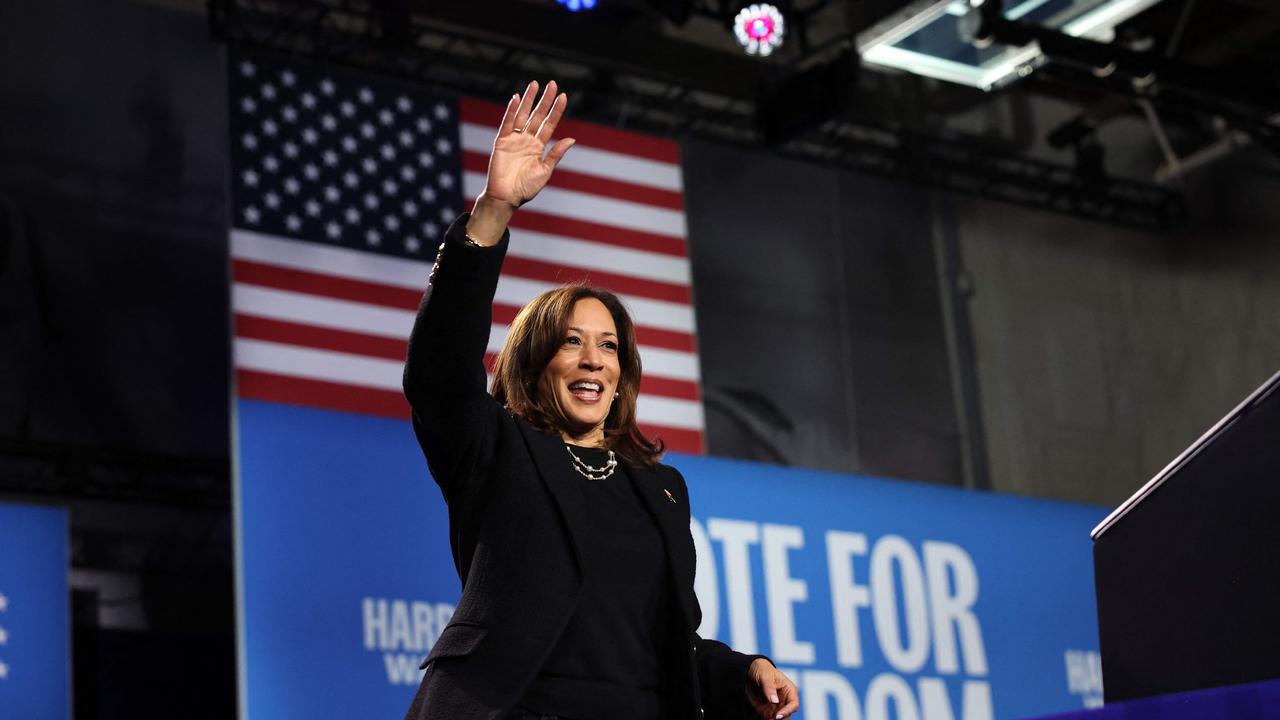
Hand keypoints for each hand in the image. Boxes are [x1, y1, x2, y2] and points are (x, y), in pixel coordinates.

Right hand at [467, 80, 574, 244]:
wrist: (506, 198)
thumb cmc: (526, 189)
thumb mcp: (545, 171)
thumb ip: (556, 154)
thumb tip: (571, 138)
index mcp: (539, 147)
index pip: (549, 124)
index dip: (556, 111)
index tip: (564, 96)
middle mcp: (527, 140)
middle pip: (537, 115)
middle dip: (545, 100)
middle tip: (552, 84)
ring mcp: (514, 139)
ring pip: (523, 115)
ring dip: (529, 100)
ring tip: (535, 84)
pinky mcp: (502, 141)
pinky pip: (507, 123)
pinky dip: (511, 111)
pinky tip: (517, 98)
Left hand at [746, 658, 799, 718]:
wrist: (750, 672)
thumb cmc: (762, 670)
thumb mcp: (765, 676)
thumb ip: (769, 688)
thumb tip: (774, 700)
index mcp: (789, 690)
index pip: (794, 704)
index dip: (787, 711)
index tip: (777, 716)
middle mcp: (784, 701)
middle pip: (787, 715)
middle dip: (781, 719)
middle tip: (770, 719)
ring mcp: (776, 707)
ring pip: (780, 719)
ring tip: (766, 719)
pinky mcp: (767, 711)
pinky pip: (770, 719)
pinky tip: (763, 718)